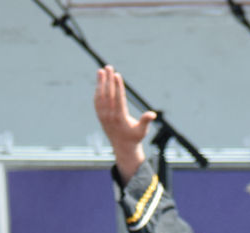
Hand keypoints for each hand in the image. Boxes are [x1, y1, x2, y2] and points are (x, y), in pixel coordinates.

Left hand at [93, 67, 155, 183]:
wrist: (122, 149)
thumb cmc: (135, 138)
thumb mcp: (142, 131)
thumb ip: (145, 121)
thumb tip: (152, 115)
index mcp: (120, 118)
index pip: (118, 99)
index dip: (117, 86)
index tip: (116, 75)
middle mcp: (110, 116)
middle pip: (108, 95)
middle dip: (108, 80)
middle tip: (108, 67)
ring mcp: (103, 117)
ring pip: (100, 97)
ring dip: (100, 83)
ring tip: (101, 70)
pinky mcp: (101, 117)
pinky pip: (97, 102)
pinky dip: (97, 92)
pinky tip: (98, 82)